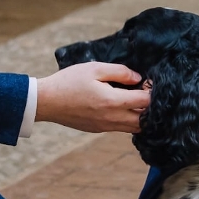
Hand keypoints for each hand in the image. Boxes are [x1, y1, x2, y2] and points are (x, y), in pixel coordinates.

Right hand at [35, 62, 149, 132]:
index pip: (145, 102)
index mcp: (112, 101)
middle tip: (144, 94)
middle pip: (144, 120)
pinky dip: (127, 121)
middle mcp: (112, 118)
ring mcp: (105, 127)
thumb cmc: (68, 82)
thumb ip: (119, 72)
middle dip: (150, 108)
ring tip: (134, 101)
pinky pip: (120, 128)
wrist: (46, 101)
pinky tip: (121, 107)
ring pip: (134, 128)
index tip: (148, 83)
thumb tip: (138, 78)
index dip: (152, 92)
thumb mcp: (94, 68)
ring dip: (140, 117)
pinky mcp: (98, 130)